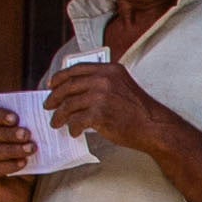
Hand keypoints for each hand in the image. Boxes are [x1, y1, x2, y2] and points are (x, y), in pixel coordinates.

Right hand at [0, 102, 40, 201]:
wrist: (24, 194)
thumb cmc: (24, 165)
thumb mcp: (27, 145)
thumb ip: (27, 133)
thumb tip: (40, 119)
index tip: (16, 118)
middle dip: (8, 132)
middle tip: (27, 134)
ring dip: (11, 149)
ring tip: (30, 149)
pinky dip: (7, 165)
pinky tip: (22, 164)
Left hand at [46, 55, 180, 169]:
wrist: (153, 126)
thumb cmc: (138, 110)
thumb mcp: (122, 86)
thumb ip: (102, 84)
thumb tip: (76, 92)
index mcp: (109, 69)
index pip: (77, 69)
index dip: (60, 77)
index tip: (51, 85)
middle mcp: (104, 79)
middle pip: (69, 86)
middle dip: (55, 97)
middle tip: (48, 106)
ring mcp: (101, 96)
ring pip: (69, 104)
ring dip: (59, 115)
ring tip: (57, 123)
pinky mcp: (100, 113)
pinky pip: (76, 120)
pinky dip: (72, 127)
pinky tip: (74, 132)